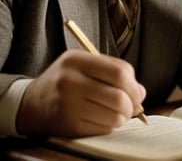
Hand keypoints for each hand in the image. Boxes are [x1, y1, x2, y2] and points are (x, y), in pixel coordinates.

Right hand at [16, 49, 145, 136]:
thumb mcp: (83, 63)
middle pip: (118, 96)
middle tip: (131, 105)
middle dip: (132, 103)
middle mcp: (70, 81)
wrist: (32, 102)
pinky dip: (109, 125)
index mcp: (76, 60)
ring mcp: (68, 105)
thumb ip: (112, 70)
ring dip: (122, 116)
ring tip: (117, 111)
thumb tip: (141, 92)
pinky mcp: (69, 126)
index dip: (134, 84)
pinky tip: (103, 118)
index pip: (119, 72)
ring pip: (114, 116)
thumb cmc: (65, 79)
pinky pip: (103, 129)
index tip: (137, 91)